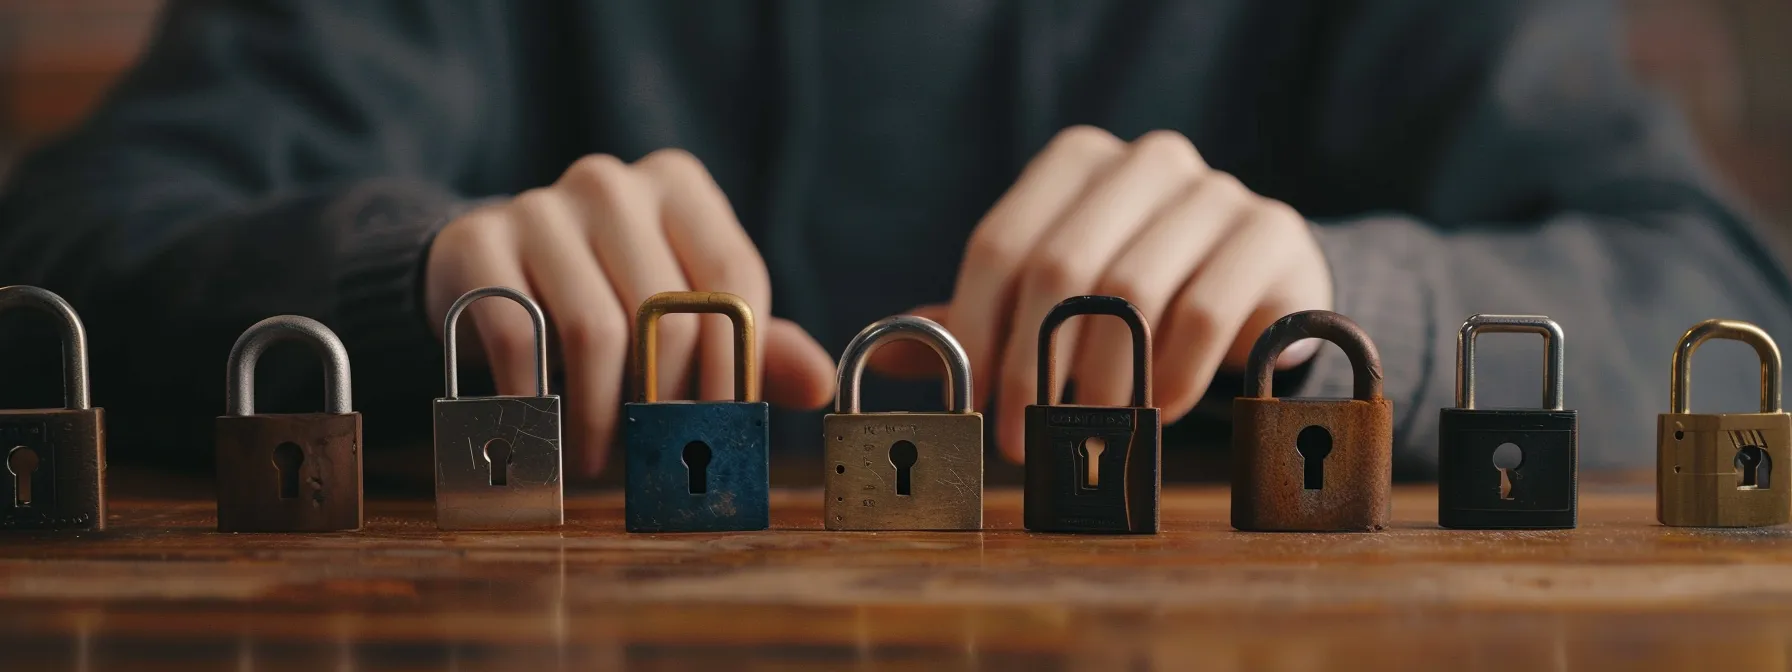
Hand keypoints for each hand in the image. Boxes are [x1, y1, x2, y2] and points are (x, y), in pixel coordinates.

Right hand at [424, 149, 835, 476]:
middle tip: (658, 449)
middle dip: (668, 397)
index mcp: (678, 187)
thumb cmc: (610, 295)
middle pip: (667, 310)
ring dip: (604, 413)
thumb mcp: (686, 312)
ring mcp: (538, 206)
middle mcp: (611, 183)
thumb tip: (819, 384)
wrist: (492, 269)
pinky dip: (540, 398)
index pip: (734, 278)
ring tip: (604, 457)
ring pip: (596, 329)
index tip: (723, 423)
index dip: (737, 363)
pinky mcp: (475, 242)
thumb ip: (753, 343)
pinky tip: (550, 432)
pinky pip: (521, 335)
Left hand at [873, 127, 1332, 461]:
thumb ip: (978, 319)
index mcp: (1076, 162)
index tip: (974, 404)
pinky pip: (1203, 313)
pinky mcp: (1272, 233)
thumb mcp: (1053, 299)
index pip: (1000, 245)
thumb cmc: (1138, 298)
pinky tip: (1156, 410)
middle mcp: (1145, 161)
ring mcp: (1216, 190)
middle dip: (1032, 366)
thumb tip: (887, 350)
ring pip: (1132, 292)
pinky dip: (1169, 377)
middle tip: (1023, 438)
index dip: (976, 332)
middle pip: (1060, 267)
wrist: (1261, 288)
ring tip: (1089, 431)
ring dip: (1100, 380)